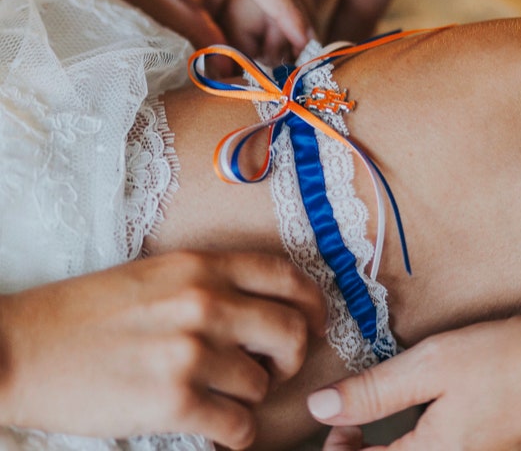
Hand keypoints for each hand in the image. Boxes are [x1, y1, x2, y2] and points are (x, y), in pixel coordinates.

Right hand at [0, 250, 326, 448]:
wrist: (25, 346)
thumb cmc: (90, 309)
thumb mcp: (159, 274)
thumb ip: (212, 282)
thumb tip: (259, 308)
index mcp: (201, 265)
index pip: (285, 275)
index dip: (313, 300)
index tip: (315, 320)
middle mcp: (204, 301)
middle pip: (291, 330)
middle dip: (293, 355)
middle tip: (275, 366)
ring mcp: (190, 351)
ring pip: (263, 382)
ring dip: (254, 395)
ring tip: (227, 395)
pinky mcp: (172, 401)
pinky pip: (238, 425)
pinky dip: (237, 431)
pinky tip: (219, 427)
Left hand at [311, 281, 520, 450]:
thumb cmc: (505, 361)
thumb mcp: (429, 367)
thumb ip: (371, 393)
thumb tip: (320, 408)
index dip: (341, 450)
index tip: (340, 423)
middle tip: (357, 424)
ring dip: (401, 450)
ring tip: (391, 424)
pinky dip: (436, 446)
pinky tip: (440, 424)